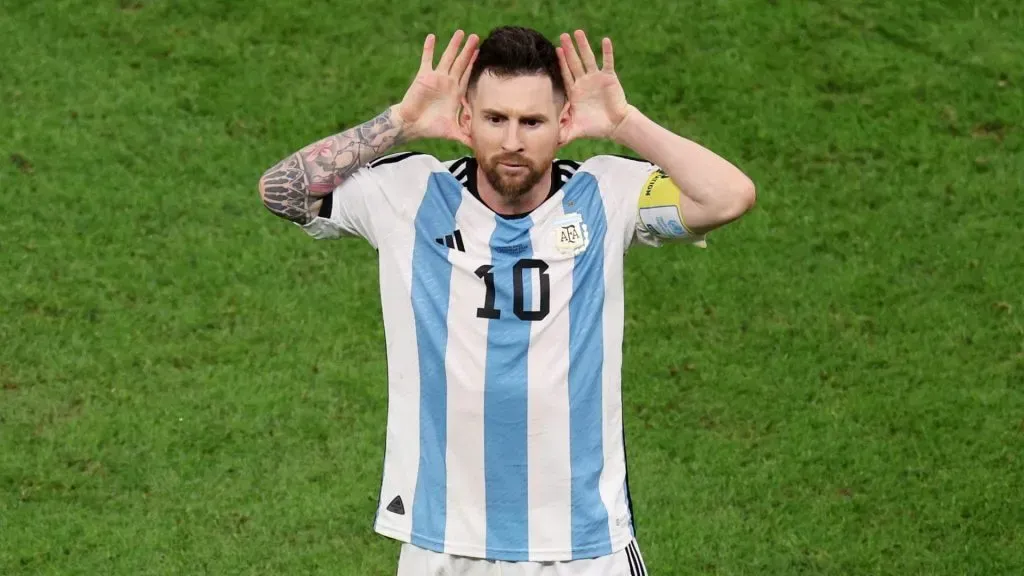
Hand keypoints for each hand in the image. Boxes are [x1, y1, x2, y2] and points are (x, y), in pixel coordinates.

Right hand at [396, 30, 478, 146]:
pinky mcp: (424, 76)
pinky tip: (432, 37)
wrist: (412, 125)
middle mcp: (447, 83)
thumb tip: (479, 148)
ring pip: (447, 58)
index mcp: (455, 93)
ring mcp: (436, 78)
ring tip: (460, 32)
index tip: (481, 52)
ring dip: (453, 46)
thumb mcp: (452, 132)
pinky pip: (427, 59)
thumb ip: (466, 136)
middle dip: (468, 50)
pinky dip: (429, 48)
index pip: (467, 75)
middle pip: (460, 63)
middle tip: (476, 36)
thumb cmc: (431, 128)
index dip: (474, 64)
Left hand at [556, 30, 632, 145]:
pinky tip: (605, 40)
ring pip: (589, 59)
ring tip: (578, 32)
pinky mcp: (609, 78)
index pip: (566, 74)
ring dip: (584, 46)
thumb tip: (548, 143)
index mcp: (575, 91)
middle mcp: (584, 82)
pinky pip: (607, 62)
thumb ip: (561, 134)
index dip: (561, 62)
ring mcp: (596, 78)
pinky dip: (606, 52)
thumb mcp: (575, 130)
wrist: (614, 126)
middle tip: (562, 35)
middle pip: (575, 62)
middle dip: (569, 49)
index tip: (555, 50)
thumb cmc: (594, 127)